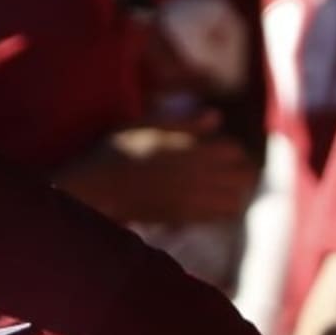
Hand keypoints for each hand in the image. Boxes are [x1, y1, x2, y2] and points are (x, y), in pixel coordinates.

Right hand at [55, 113, 257, 224]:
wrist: (93, 190)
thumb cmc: (114, 152)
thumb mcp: (146, 125)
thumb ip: (184, 123)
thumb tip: (217, 116)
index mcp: (189, 148)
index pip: (234, 150)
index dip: (230, 150)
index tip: (219, 150)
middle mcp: (195, 175)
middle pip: (242, 176)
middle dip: (240, 173)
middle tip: (228, 171)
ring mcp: (189, 199)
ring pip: (233, 200)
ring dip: (232, 194)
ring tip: (221, 190)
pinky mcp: (179, 217)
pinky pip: (214, 217)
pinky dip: (218, 211)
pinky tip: (206, 204)